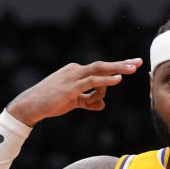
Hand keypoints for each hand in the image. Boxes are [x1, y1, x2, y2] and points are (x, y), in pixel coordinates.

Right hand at [7, 58, 142, 125]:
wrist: (31, 106)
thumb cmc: (51, 103)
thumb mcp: (73, 102)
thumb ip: (88, 101)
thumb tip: (102, 104)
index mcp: (76, 72)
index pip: (100, 70)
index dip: (116, 69)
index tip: (132, 66)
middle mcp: (75, 70)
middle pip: (103, 65)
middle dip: (121, 63)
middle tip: (138, 62)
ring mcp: (73, 77)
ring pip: (99, 70)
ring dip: (117, 69)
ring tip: (132, 69)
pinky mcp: (71, 87)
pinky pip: (91, 81)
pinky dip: (106, 80)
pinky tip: (117, 80)